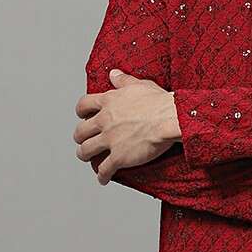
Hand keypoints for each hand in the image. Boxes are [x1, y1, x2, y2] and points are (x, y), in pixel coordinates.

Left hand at [73, 69, 179, 184]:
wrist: (171, 118)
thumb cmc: (160, 102)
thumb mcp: (140, 85)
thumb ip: (123, 81)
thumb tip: (113, 73)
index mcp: (108, 102)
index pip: (83, 105)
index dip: (81, 112)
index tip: (83, 116)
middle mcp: (104, 121)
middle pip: (81, 131)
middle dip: (81, 137)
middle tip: (85, 140)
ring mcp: (110, 140)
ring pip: (86, 151)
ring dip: (85, 155)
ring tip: (88, 158)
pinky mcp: (119, 157)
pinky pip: (104, 169)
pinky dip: (102, 176)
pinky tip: (103, 178)